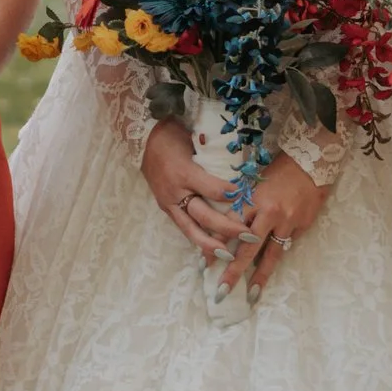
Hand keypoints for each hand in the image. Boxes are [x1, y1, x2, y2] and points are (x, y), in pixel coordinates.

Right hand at [141, 119, 251, 264]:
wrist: (143, 141)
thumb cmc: (171, 136)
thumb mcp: (193, 140)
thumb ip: (213, 155)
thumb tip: (238, 166)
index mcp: (184, 171)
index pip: (211, 188)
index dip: (229, 195)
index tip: (246, 199)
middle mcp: (176, 191)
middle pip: (204, 215)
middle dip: (227, 228)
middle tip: (248, 235)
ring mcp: (169, 202)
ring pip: (191, 229)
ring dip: (211, 244)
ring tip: (228, 255)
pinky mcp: (165, 208)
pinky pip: (183, 227)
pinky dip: (197, 239)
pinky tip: (210, 249)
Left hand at [217, 156, 328, 301]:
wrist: (311, 163)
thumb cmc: (277, 171)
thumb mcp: (253, 183)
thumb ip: (240, 204)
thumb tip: (222, 227)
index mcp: (253, 199)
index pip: (230, 226)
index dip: (217, 245)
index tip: (205, 263)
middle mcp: (269, 213)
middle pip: (248, 248)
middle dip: (234, 271)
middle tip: (221, 291)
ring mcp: (288, 222)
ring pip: (271, 255)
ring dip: (260, 277)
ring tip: (251, 296)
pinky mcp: (302, 227)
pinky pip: (285, 246)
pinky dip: (274, 259)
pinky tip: (267, 274)